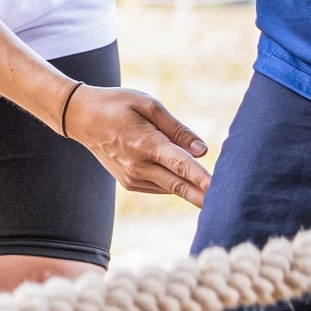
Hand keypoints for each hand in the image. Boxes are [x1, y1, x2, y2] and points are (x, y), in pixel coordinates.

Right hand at [62, 81, 209, 199]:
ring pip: (172, 188)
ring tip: (214, 189)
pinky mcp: (130, 183)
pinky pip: (161, 186)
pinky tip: (183, 175)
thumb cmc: (117, 105)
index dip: (201, 178)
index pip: (180, 164)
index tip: (218, 190)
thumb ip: (177, 129)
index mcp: (145, 143)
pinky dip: (174, 182)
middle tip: (229, 206)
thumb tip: (202, 151)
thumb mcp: (148, 104)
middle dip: (205, 196)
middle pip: (180, 186)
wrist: (81, 118)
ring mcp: (133, 178)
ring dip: (192, 189)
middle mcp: (138, 165)